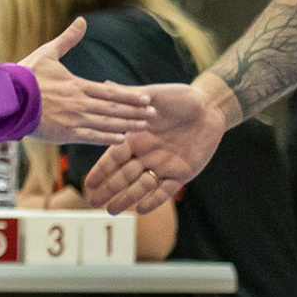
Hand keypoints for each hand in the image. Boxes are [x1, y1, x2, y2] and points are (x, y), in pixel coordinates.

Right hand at [23, 17, 153, 144]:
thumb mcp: (48, 53)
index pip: (111, 92)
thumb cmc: (25, 75)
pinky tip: (120, 139)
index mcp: (77, 85)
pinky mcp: (64, 133)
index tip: (147, 99)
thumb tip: (82, 21)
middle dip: (135, 112)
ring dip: (127, 125)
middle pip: (114, 109)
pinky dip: (107, 138)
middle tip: (153, 115)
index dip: (130, 97)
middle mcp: (79, 103)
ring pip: (107, 124)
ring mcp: (73, 119)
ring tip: (143, 127)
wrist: (7, 97)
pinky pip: (91, 137)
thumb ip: (68, 39)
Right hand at [84, 78, 227, 213]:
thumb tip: (104, 85)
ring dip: (126, 198)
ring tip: (112, 211)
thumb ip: (129, 96)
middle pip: (122, 176)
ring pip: (140, 186)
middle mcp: (145, 154)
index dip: (100, 171)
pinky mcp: (182, 174)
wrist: (209, 108)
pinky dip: (154, 200)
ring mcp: (162, 165)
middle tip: (93, 203)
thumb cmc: (180, 98)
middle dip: (108, 190)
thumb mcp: (153, 94)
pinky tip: (141, 209)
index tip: (87, 183)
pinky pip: (165, 190)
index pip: (112, 158)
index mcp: (134, 137)